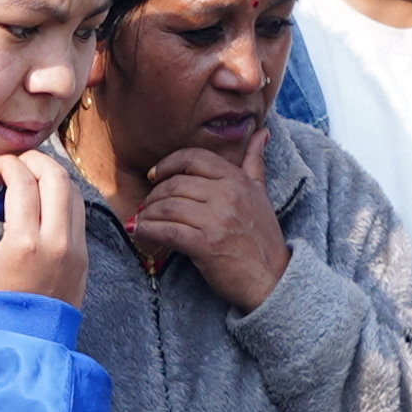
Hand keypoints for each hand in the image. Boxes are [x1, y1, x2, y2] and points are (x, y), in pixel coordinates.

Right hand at [0, 147, 88, 305]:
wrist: (29, 336)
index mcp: (25, 241)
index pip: (23, 182)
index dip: (8, 164)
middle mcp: (56, 239)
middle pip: (55, 175)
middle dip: (34, 159)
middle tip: (16, 164)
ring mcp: (75, 246)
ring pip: (72, 189)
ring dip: (51, 174)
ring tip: (30, 176)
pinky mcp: (84, 252)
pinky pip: (78, 209)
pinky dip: (62, 194)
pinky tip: (44, 197)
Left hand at [123, 145, 289, 310]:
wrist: (272, 279)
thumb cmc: (263, 239)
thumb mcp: (261, 194)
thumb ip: (255, 163)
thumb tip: (261, 133)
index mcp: (237, 179)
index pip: (193, 158)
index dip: (167, 164)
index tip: (154, 176)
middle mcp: (227, 195)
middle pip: (175, 184)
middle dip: (153, 196)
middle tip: (145, 207)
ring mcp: (216, 219)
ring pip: (167, 207)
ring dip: (147, 214)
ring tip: (141, 221)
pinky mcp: (206, 245)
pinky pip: (167, 231)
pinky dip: (147, 231)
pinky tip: (139, 233)